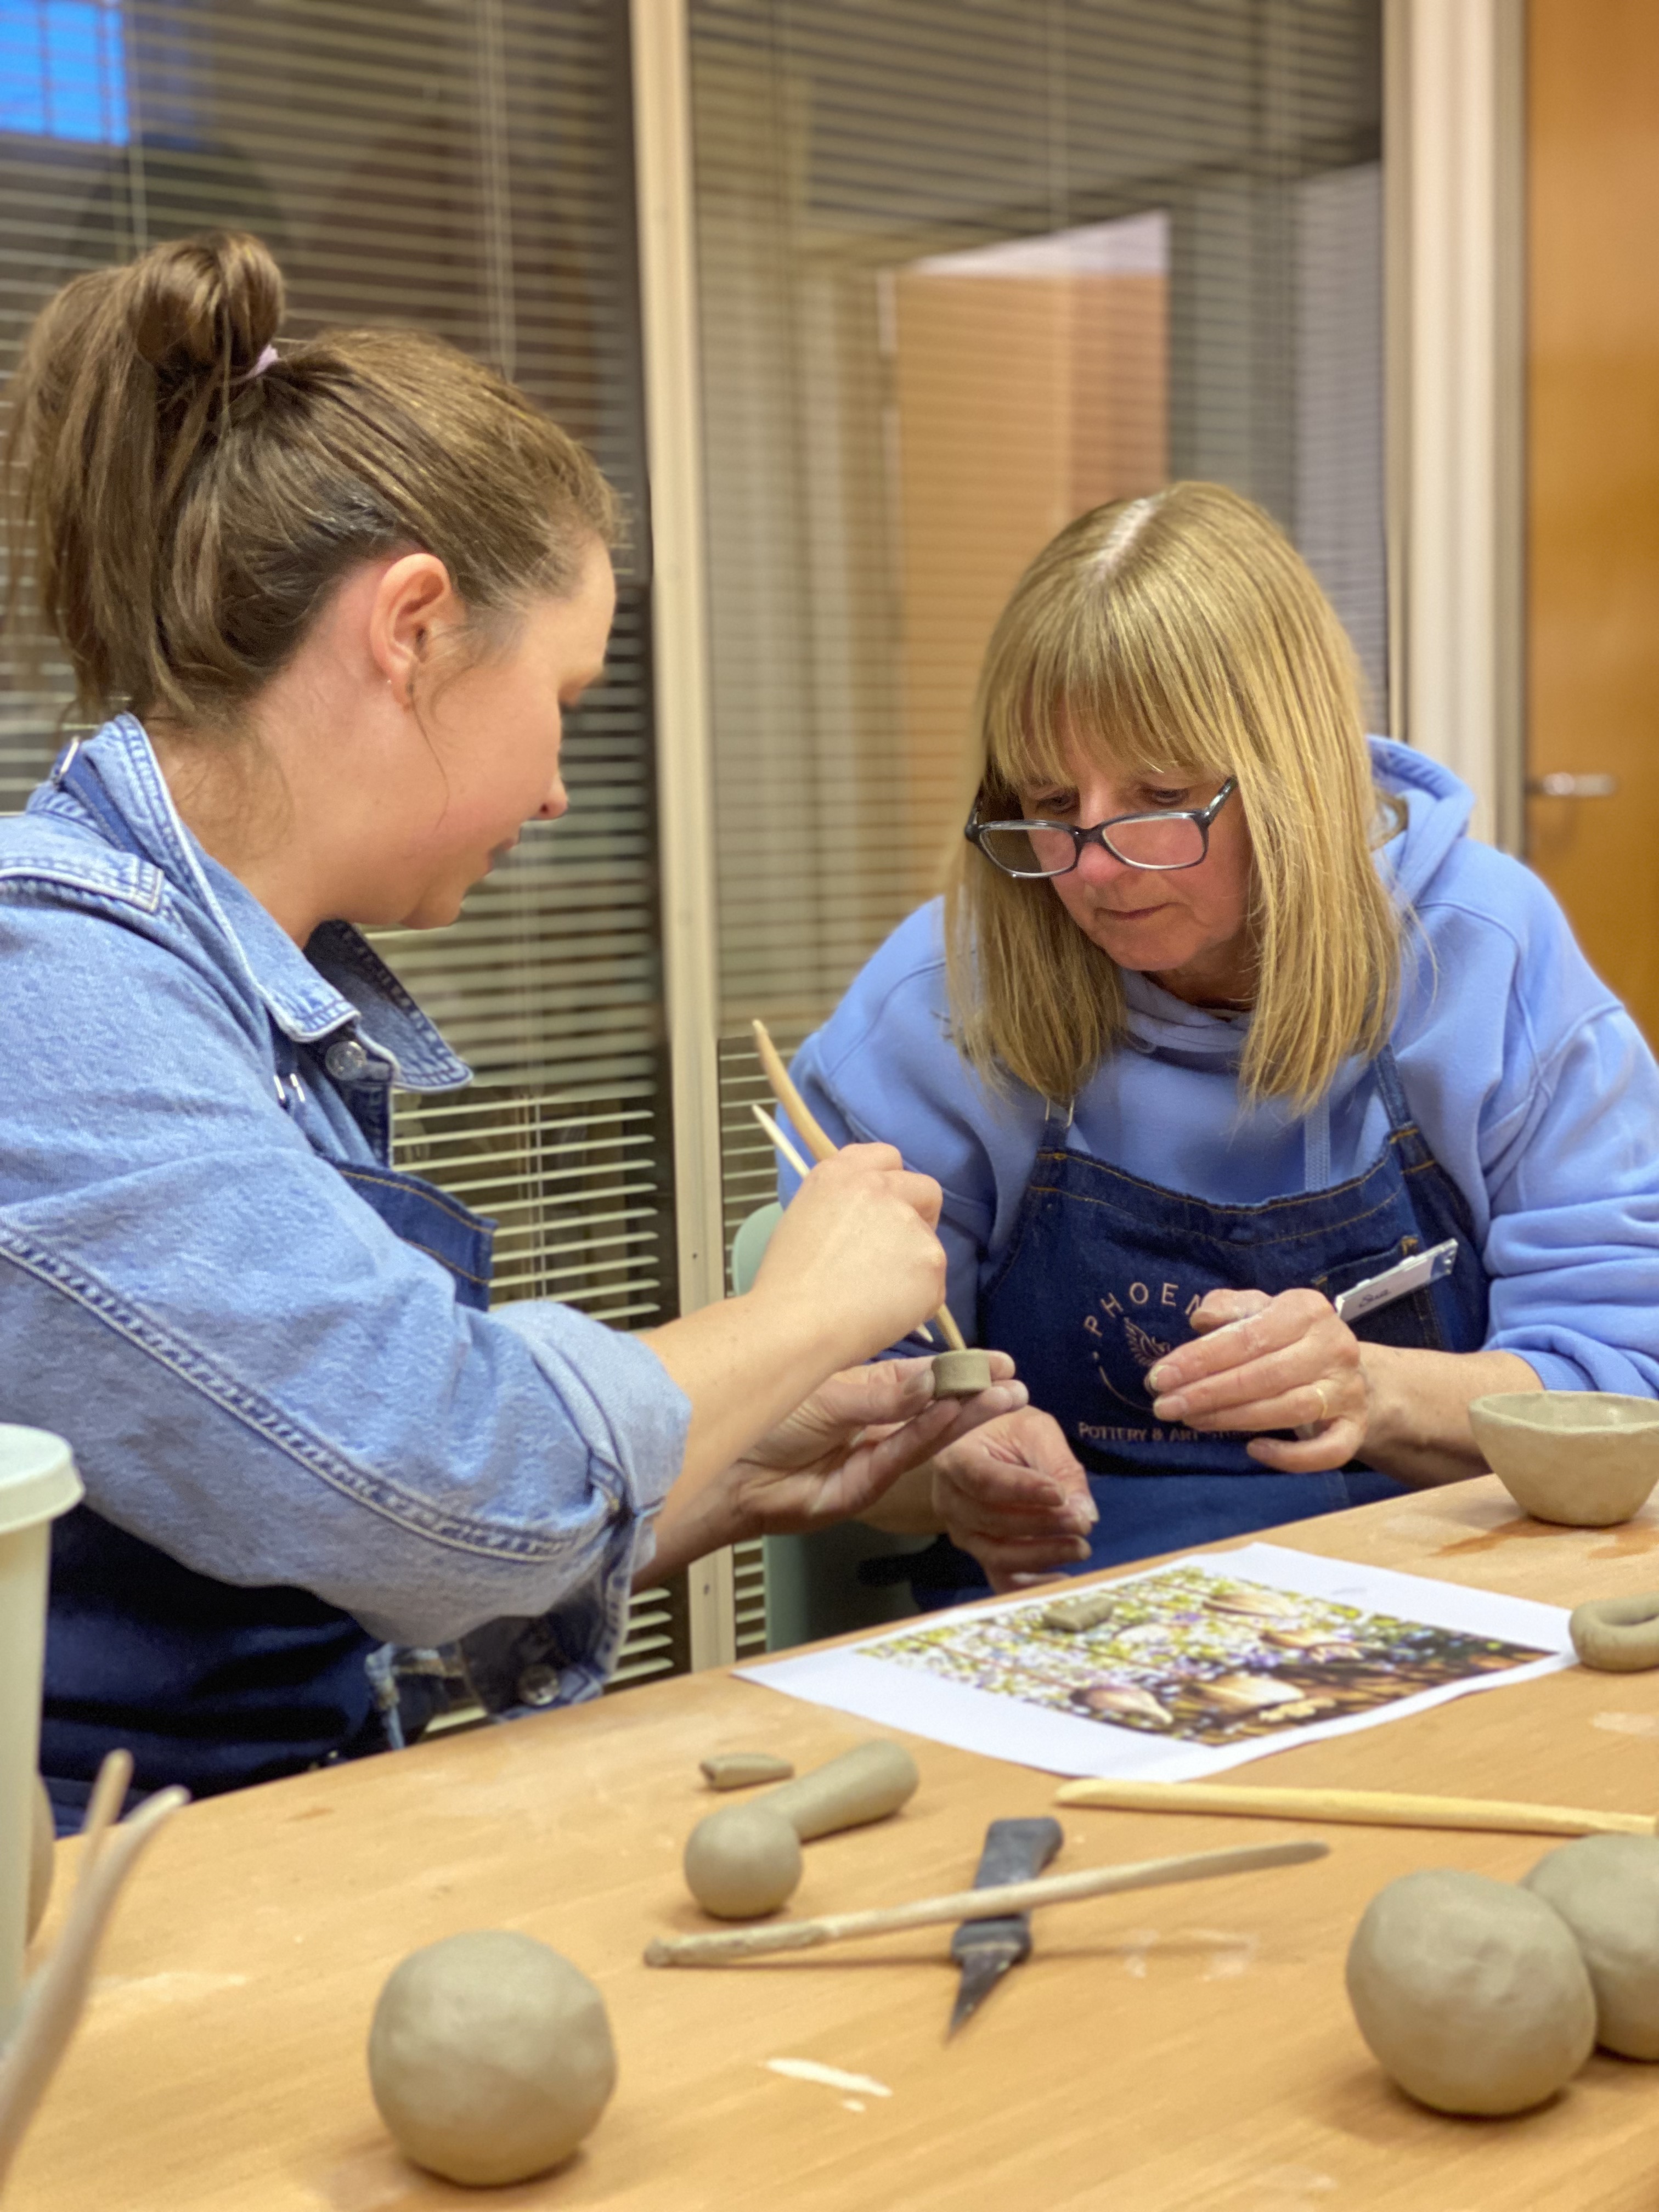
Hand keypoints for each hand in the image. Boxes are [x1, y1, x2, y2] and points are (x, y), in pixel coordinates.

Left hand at [726, 1355, 1027, 1534]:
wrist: (725, 1467)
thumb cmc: (762, 1419)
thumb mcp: (829, 1391)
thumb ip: (884, 1391)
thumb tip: (933, 1378)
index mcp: (863, 1390)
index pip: (922, 1378)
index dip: (959, 1371)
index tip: (998, 1364)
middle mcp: (872, 1422)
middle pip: (934, 1407)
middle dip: (975, 1395)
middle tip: (1015, 1384)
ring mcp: (871, 1455)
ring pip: (928, 1432)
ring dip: (967, 1415)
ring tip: (1003, 1398)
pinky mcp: (864, 1487)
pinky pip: (904, 1454)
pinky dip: (929, 1434)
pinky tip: (954, 1414)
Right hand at [751, 1143, 946, 1368]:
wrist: (797, 1324)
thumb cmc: (787, 1284)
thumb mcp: (804, 1218)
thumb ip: (842, 1206)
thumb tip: (866, 1223)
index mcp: (842, 1173)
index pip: (888, 1157)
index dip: (891, 1183)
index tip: (885, 1209)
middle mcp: (881, 1188)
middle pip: (925, 1189)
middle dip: (919, 1216)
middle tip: (894, 1253)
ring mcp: (911, 1224)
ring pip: (929, 1243)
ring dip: (913, 1265)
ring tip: (876, 1296)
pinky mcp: (932, 1261)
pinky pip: (933, 1283)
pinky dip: (918, 1300)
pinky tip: (885, 1314)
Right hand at [931, 1407, 1096, 1591]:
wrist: (985, 1441)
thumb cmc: (1007, 1428)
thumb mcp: (1035, 1430)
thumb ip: (1061, 1466)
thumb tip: (1087, 1514)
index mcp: (954, 1460)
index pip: (984, 1481)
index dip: (1022, 1491)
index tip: (1060, 1494)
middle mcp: (950, 1501)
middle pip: (993, 1521)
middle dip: (1042, 1525)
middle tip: (1083, 1522)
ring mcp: (962, 1532)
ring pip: (997, 1555)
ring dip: (1042, 1555)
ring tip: (1081, 1547)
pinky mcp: (980, 1552)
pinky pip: (1001, 1579)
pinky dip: (1033, 1585)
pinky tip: (1065, 1580)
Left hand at [1143, 1287, 1369, 1471]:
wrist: (1343, 1369)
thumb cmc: (1286, 1338)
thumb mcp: (1258, 1310)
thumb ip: (1228, 1308)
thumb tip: (1200, 1320)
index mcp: (1306, 1310)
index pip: (1247, 1337)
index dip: (1200, 1359)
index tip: (1160, 1378)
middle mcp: (1333, 1347)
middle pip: (1265, 1375)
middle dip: (1208, 1393)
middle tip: (1166, 1407)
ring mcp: (1348, 1390)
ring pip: (1288, 1409)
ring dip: (1234, 1419)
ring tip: (1193, 1422)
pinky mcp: (1355, 1427)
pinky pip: (1328, 1451)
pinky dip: (1290, 1457)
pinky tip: (1253, 1450)